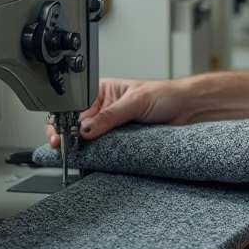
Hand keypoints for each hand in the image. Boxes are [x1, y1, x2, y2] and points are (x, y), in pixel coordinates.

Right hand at [46, 77, 189, 147]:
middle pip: (77, 125)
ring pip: (88, 140)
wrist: (188, 110)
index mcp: (103, 91)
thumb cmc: (166, 95)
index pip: (76, 107)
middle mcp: (104, 109)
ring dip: (82, 146)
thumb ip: (110, 116)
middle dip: (68, 135)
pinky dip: (97, 154)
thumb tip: (86, 128)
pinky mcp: (120, 141)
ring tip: (77, 152)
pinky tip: (92, 157)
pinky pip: (103, 150)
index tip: (59, 134)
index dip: (65, 120)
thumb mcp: (135, 101)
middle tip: (64, 147)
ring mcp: (111, 126)